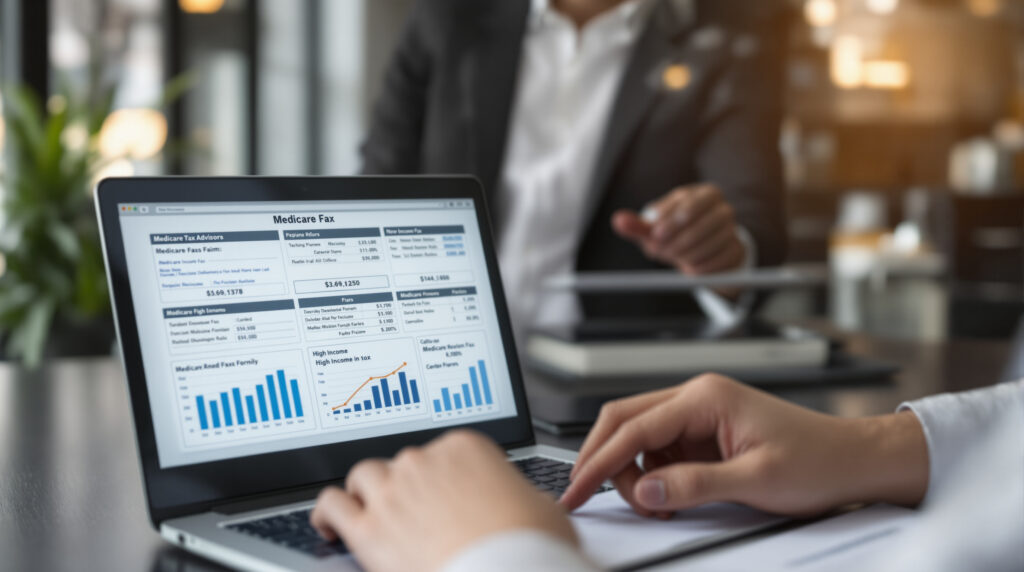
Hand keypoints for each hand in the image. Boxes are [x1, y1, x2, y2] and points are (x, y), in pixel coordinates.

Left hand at [311, 430, 575, 571]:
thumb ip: (520, 494)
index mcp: (465, 447)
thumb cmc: (527, 546)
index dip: (446, 476)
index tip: (448, 493)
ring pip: (363, 476)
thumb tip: (521, 501)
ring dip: (366, 491)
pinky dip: (327, 512)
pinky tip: (329, 525)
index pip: (446, 451)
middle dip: (409, 487)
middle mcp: (424, 462)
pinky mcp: (368, 530)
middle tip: (418, 512)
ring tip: (369, 509)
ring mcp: (392, 493)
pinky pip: (332, 505)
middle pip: (404, 464)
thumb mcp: (543, 508)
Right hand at [561, 374, 927, 517]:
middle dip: (603, 460)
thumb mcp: (755, 479)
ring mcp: (699, 415)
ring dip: (633, 473)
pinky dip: (654, 477)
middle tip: (586, 495)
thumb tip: (644, 490)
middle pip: (625, 421)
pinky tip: (668, 497)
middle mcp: (697, 398)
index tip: (576, 489)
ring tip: (654, 506)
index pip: (633, 428)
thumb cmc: (817, 461)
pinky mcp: (704, 434)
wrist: (853, 461)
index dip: (598, 462)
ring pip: (639, 438)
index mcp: (705, 397)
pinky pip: (661, 452)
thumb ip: (694, 485)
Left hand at [612, 184, 745, 274]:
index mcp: (704, 193)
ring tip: (674, 259)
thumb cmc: (675, 232)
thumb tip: (618, 221)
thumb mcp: (655, 227)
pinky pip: (718, 261)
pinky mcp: (736, 250)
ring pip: (711, 244)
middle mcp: (723, 208)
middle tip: (660, 251)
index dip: (671, 221)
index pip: (689, 204)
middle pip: (704, 224)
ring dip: (687, 255)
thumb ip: (637, 225)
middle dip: (678, 240)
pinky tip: (690, 267)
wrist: (702, 248)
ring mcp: (733, 230)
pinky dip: (700, 267)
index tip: (656, 235)